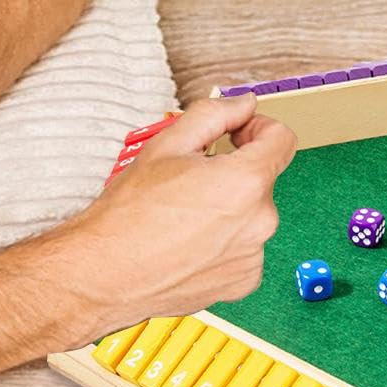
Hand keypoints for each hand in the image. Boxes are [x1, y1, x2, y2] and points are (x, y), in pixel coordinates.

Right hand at [61, 93, 296, 330]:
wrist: (104, 275)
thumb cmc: (128, 214)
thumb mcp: (166, 145)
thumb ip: (214, 114)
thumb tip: (244, 104)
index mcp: (246, 181)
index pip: (282, 140)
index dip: (258, 128)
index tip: (237, 135)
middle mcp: (260, 221)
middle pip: (261, 180)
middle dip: (232, 174)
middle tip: (188, 182)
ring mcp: (254, 255)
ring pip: (251, 216)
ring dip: (228, 210)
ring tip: (183, 218)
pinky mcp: (244, 282)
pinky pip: (244, 249)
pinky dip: (224, 243)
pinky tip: (189, 245)